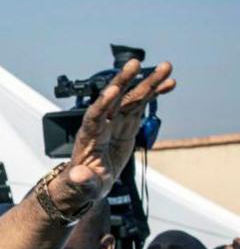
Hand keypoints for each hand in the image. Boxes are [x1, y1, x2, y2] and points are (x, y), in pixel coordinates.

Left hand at [53, 60, 174, 209]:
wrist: (89, 183)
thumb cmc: (83, 185)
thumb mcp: (82, 186)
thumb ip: (82, 180)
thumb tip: (78, 175)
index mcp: (88, 138)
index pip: (94, 116)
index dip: (102, 103)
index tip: (113, 90)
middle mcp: (101, 125)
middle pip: (113, 100)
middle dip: (124, 81)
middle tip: (136, 63)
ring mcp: (115, 123)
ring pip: (131, 98)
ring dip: (147, 83)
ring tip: (166, 67)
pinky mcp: (126, 125)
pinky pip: (141, 106)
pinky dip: (154, 95)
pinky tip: (169, 84)